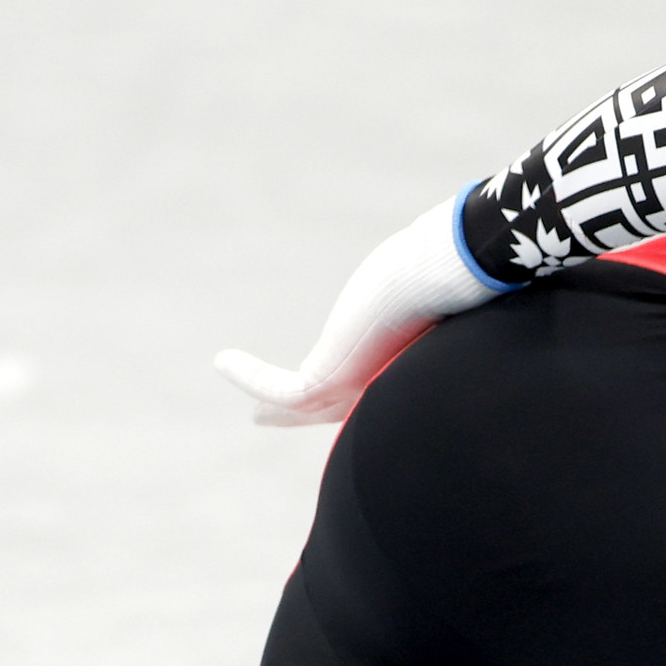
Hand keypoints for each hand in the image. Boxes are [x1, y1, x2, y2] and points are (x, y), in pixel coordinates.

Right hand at [214, 192, 502, 426]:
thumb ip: (421, 278)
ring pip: (303, 404)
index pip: (364, 382)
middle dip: (298, 414)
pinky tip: (223, 360)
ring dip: (269, 398)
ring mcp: (354, 386)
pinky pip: (281, 388)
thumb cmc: (442, 273)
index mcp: (401, 362)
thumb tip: (433, 249)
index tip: (316, 382)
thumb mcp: (420, 277)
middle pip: (328, 408)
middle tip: (266, 415)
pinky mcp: (329, 379)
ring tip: (248, 400)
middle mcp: (379, 381)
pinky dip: (251, 376)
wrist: (439, 275)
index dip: (337, 390)